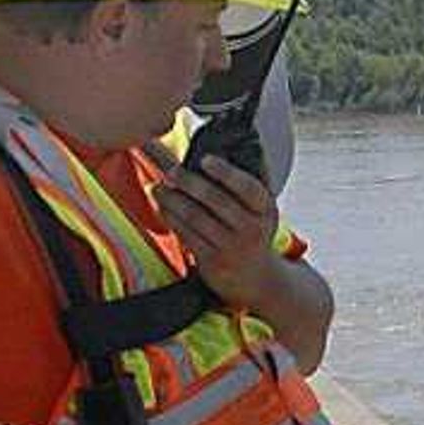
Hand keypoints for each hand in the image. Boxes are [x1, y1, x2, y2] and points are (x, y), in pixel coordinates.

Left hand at [147, 145, 287, 305]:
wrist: (257, 279)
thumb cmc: (253, 232)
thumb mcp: (260, 209)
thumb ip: (246, 182)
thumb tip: (224, 145)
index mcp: (265, 209)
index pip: (247, 187)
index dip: (225, 172)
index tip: (204, 160)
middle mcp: (251, 228)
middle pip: (215, 200)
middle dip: (188, 182)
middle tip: (171, 172)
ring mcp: (231, 247)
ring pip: (196, 217)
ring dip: (172, 199)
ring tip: (158, 187)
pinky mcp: (213, 262)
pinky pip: (187, 234)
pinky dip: (171, 218)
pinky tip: (163, 207)